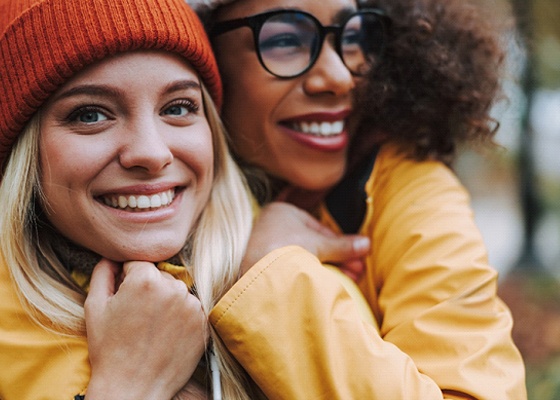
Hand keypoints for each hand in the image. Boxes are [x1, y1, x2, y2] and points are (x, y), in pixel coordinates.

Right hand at [85, 259, 207, 399]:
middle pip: (159, 277)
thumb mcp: (95, 306)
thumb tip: (112, 255)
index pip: (138, 264)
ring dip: (166, 302)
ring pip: (176, 292)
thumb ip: (103, 272)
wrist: (134, 388)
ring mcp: (192, 305)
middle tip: (137, 317)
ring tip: (151, 328)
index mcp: (145, 279)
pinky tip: (166, 334)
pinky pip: (190, 308)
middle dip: (148, 290)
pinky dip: (180, 317)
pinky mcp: (203, 322)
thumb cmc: (109, 349)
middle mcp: (173, 287)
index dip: (127, 281)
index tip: (124, 300)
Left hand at [241, 202, 369, 280]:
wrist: (257, 273)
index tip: (358, 260)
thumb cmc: (286, 249)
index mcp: (282, 211)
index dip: (341, 245)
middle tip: (356, 273)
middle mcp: (272, 225)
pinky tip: (324, 284)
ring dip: (326, 269)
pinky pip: (290, 268)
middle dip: (337, 259)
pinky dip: (309, 275)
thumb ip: (343, 246)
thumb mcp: (320, 245)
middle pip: (312, 244)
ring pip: (303, 258)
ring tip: (346, 281)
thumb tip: (366, 245)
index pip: (319, 229)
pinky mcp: (261, 266)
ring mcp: (264, 246)